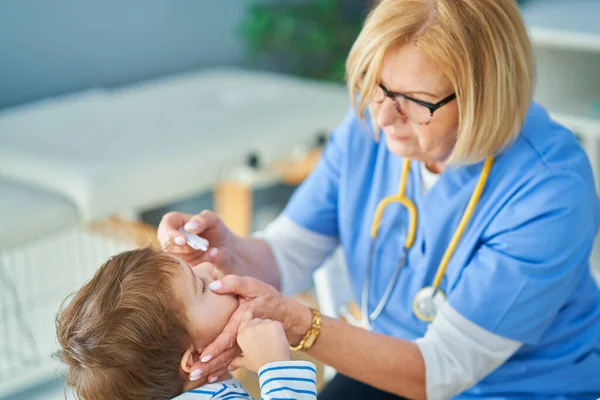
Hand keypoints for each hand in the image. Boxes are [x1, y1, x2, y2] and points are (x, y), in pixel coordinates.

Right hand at [157, 210, 237, 271]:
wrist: (226, 249)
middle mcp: (171, 237)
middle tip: (204, 244)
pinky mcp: (181, 264)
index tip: (183, 241)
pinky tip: (210, 255)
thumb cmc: (218, 230)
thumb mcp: (213, 220)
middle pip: (168, 244)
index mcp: (175, 221)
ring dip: (195, 255)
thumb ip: (202, 220)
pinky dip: (199, 261)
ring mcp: (175, 252)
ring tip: (209, 248)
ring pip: (176, 257)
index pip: (165, 225)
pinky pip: (184, 266)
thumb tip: (188, 227)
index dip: (171, 234)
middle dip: (186, 247)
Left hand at [189, 275, 311, 381]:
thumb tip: (213, 286)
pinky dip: (223, 369)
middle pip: (226, 353)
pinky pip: (234, 361)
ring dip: (214, 370)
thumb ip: (234, 283)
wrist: (285, 313)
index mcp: (244, 320)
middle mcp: (244, 336)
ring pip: (228, 360)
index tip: (203, 356)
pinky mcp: (246, 348)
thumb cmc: (266, 297)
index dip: (216, 347)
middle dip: (210, 365)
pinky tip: (212, 377)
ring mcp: (246, 345)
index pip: (228, 336)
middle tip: (194, 373)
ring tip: (199, 378)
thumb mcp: (253, 286)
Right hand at [234, 309, 290, 372]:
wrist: (274, 366)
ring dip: (269, 329)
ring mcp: (263, 324)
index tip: (250, 309)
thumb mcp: (246, 362)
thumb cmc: (260, 364)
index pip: (244, 318)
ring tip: (271, 342)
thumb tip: (230, 366)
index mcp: (242, 334)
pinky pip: (275, 324)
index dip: (248, 314)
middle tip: (265, 340)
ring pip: (266, 322)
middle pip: (256, 321)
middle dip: (260, 328)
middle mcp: (251, 327)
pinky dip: (277, 330)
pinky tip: (277, 340)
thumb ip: (237, 361)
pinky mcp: (274, 324)